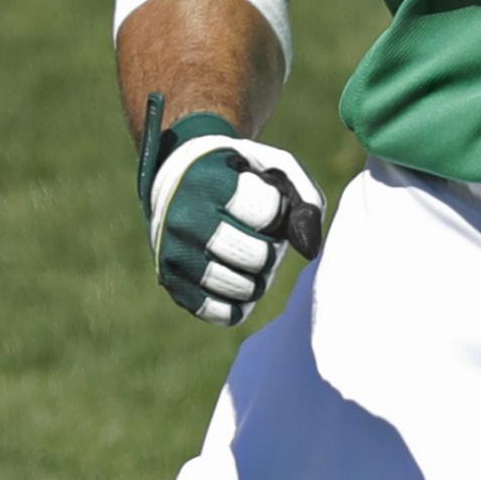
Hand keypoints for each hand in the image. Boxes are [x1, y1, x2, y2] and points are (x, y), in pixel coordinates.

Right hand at [136, 92, 323, 327]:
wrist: (175, 181)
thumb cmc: (237, 174)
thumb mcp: (272, 166)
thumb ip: (304, 198)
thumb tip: (309, 250)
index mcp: (209, 180)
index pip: (267, 211)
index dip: (277, 210)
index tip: (263, 201)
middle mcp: (186, 219)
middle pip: (257, 256)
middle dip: (270, 250)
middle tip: (260, 239)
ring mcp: (175, 254)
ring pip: (241, 288)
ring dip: (257, 279)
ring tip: (248, 261)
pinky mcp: (172, 283)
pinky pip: (218, 312)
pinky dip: (237, 304)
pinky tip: (236, 281)